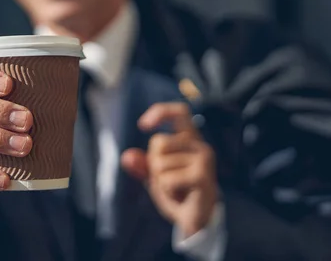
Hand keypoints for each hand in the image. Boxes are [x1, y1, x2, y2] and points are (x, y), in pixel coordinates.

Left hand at [121, 103, 217, 236]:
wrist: (197, 218)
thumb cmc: (177, 191)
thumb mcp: (154, 175)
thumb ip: (141, 164)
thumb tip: (127, 157)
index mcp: (190, 139)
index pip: (180, 112)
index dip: (160, 112)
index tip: (142, 125)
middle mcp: (200, 145)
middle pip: (158, 142)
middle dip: (153, 163)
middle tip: (169, 179)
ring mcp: (204, 159)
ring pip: (160, 163)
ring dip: (160, 181)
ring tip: (176, 189)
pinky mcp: (202, 176)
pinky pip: (167, 179)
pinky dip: (166, 191)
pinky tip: (180, 196)